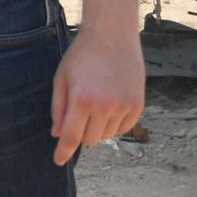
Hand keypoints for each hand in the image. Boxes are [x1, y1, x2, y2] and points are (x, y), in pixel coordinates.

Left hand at [50, 25, 143, 164]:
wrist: (112, 36)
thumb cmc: (82, 55)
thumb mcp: (62, 78)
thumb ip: (58, 108)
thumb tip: (58, 134)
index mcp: (82, 100)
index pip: (72, 136)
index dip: (63, 151)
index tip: (58, 160)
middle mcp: (105, 107)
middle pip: (90, 139)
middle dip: (80, 133)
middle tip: (78, 113)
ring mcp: (124, 107)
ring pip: (106, 135)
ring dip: (97, 127)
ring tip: (94, 102)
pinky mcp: (138, 105)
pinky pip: (123, 128)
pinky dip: (113, 124)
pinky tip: (109, 104)